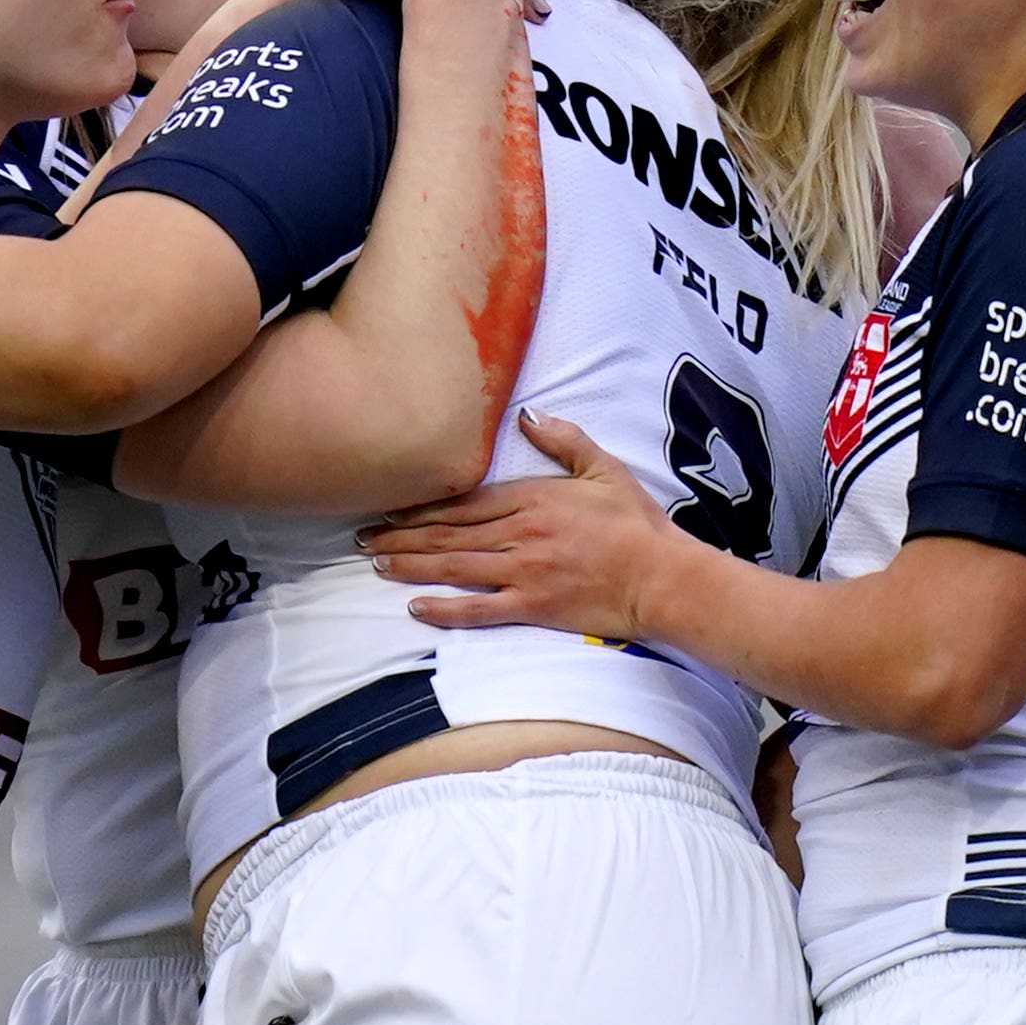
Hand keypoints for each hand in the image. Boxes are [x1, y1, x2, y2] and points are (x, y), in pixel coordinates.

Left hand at [358, 411, 674, 638]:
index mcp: (532, 498)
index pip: (463, 500)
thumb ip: (564, 440)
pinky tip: (415, 607)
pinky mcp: (532, 606)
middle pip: (447, 532)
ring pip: (453, 565)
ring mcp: (523, 571)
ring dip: (410, 564)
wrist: (662, 577)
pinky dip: (444, 609)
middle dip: (400, 534)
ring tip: (375, 563)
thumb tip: (529, 415)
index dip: (420, 504)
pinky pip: (479, 608)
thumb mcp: (604, 469)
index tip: (389, 505)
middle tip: (362, 537)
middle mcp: (520, 533)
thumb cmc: (637, 524)